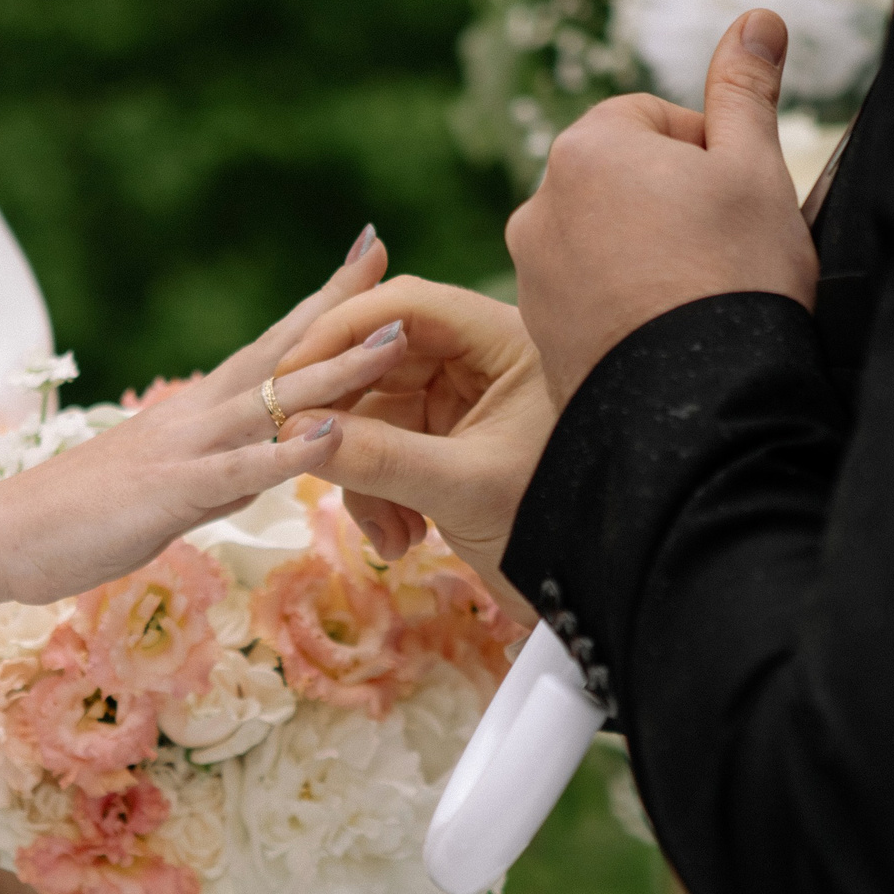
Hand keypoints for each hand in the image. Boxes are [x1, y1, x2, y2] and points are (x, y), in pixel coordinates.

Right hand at [0, 234, 402, 605]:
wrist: (1, 536)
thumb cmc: (79, 518)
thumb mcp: (168, 489)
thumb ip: (220, 474)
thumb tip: (264, 469)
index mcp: (196, 412)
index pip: (269, 348)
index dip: (318, 307)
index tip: (363, 260)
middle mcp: (194, 415)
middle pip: (277, 350)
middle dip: (337, 306)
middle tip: (384, 251)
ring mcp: (184, 448)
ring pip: (272, 402)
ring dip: (335, 370)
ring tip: (394, 338)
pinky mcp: (170, 493)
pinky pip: (238, 470)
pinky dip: (287, 453)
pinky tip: (332, 436)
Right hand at [275, 278, 551, 618]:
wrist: (603, 586)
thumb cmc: (558, 525)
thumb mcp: (464, 488)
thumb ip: (380, 458)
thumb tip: (298, 431)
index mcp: (504, 342)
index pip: (406, 307)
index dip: (340, 335)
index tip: (290, 378)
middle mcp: (483, 361)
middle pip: (380, 360)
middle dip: (347, 421)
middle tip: (304, 453)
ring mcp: (466, 403)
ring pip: (377, 415)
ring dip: (365, 475)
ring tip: (388, 536)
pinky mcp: (453, 444)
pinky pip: (391, 452)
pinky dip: (383, 495)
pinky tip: (401, 540)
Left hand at [507, 9, 816, 409]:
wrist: (698, 402)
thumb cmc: (735, 277)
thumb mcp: (757, 169)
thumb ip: (748, 89)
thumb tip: (758, 17)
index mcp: (587, 148)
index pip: (654, 119)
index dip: (709, 153)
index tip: (735, 201)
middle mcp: (539, 205)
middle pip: (623, 178)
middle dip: (672, 202)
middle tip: (721, 250)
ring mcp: (532, 273)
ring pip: (605, 236)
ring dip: (648, 250)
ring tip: (694, 292)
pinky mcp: (537, 330)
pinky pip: (588, 293)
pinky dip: (624, 301)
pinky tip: (664, 327)